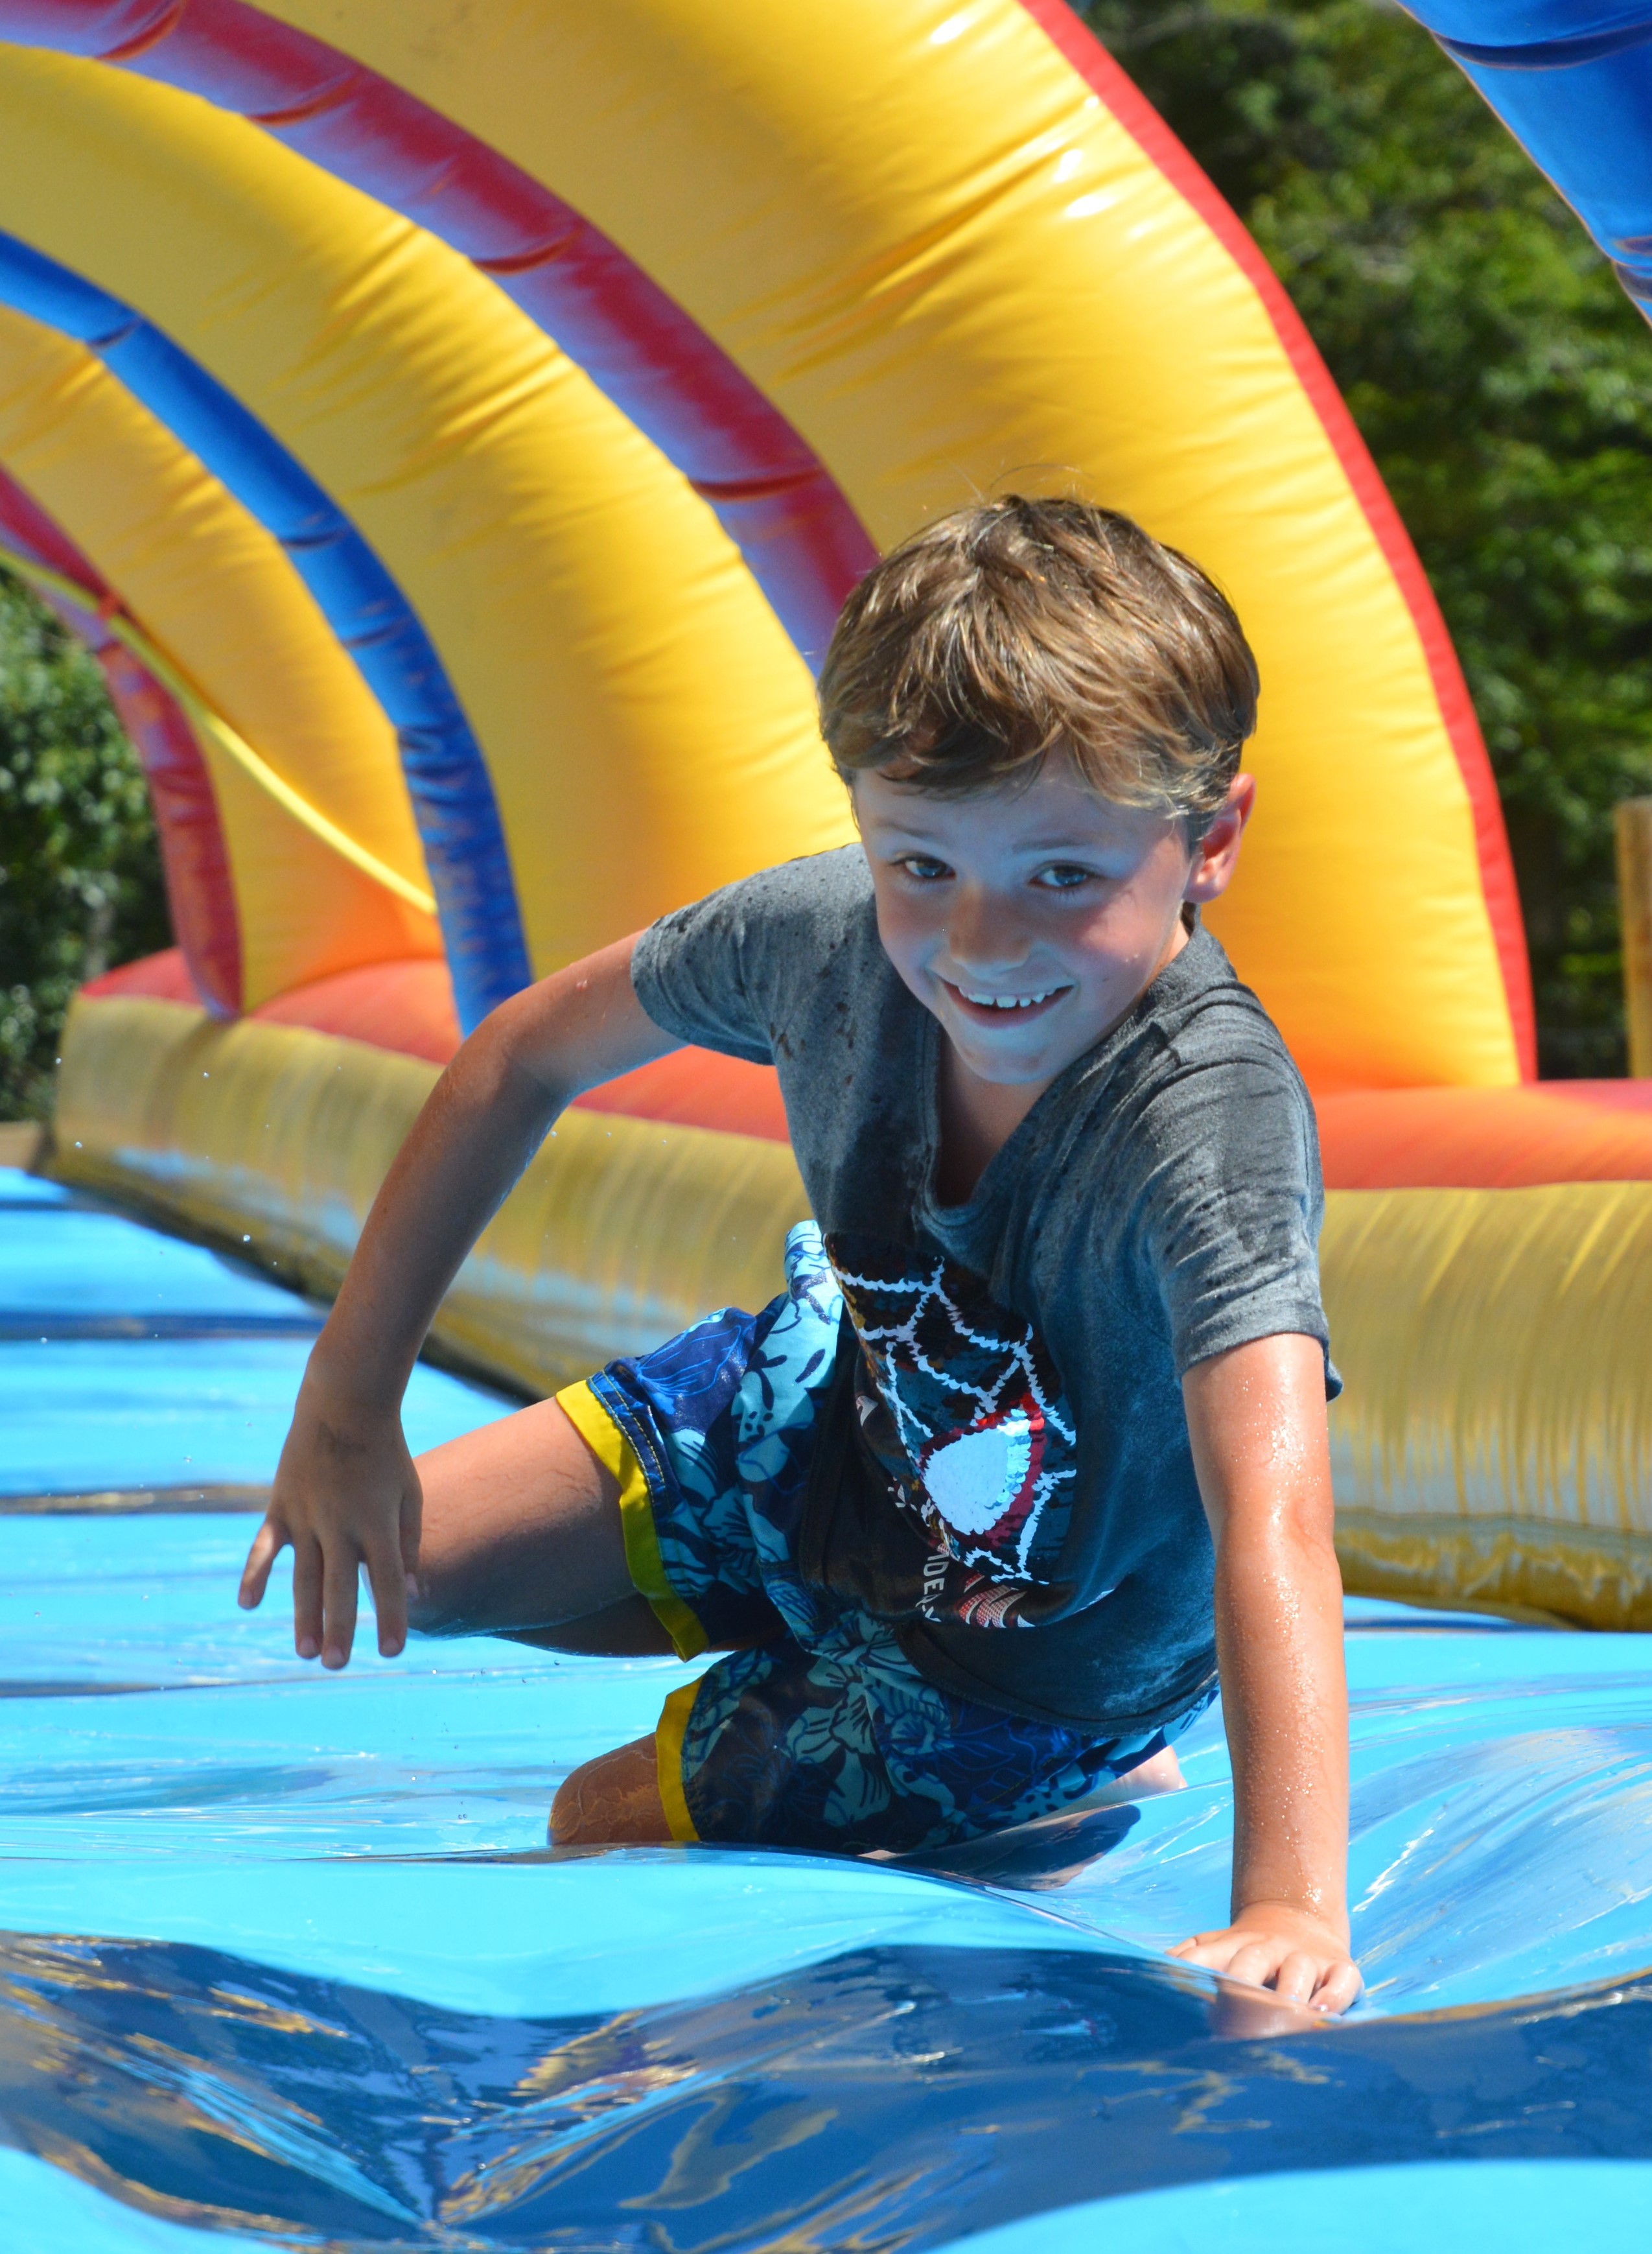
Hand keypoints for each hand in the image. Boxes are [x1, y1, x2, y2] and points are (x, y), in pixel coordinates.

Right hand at [238, 1367, 421, 1668]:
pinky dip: (254, 1574)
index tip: (393, 1652)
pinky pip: (264, 1546)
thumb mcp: (410, 1494)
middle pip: (341, 1584)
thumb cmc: (386, 1452)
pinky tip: (247, 1604)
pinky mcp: (281, 1505)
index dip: (391, 1616)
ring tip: (306, 1653)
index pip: (387, 1579)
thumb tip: (416, 1594)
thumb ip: (411, 1545)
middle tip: (337, 1666)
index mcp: (378, 1522)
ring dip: (303, 1615)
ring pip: (303, 1574)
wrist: (346, 1401)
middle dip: (340, 1626)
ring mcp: (307, 1514)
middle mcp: (342, 1522)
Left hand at [1169, 1902, 1361, 2014]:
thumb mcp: (1213, 1946)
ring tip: (1282, 2021)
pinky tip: (1322, 2012)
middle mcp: (1268, 1947)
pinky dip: (1335, 1995)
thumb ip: (1186, 1960)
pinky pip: (1342, 1979)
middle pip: (1252, 1961)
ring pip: (1299, 1970)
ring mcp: (1306, 1957)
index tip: (1182, 1998)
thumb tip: (1148, 1973)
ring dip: (1289, 1994)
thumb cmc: (1247, 1950)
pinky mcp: (1340, 1967)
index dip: (1194, 1974)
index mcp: (1233, 1944)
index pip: (1208, 1955)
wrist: (1297, 1918)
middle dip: (1241, 1987)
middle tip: (1231, 2019)